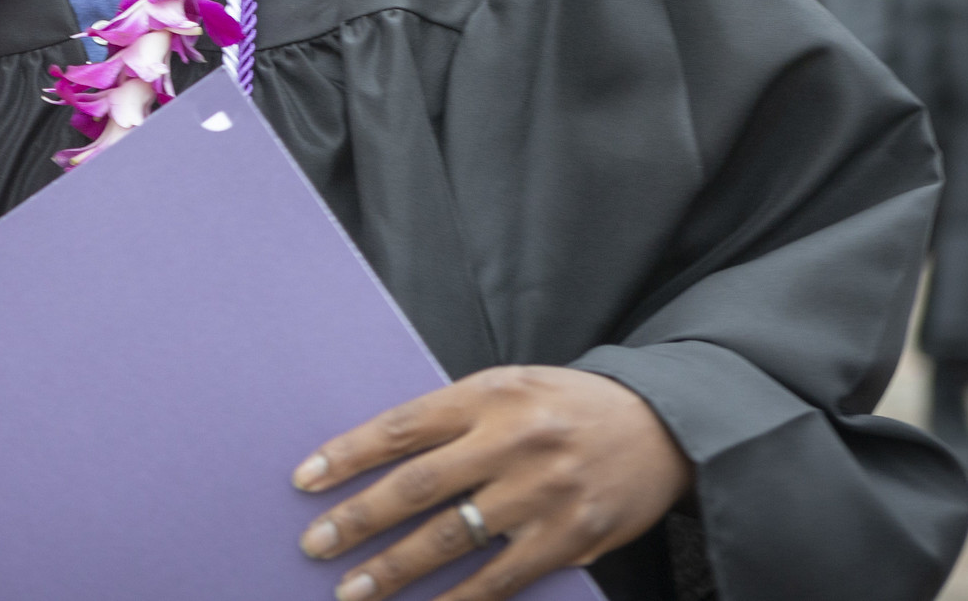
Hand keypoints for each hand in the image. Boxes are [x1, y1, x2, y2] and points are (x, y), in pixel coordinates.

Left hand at [295, 366, 692, 600]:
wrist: (664, 425)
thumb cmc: (570, 406)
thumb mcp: (512, 387)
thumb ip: (455, 418)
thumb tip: (380, 460)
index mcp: (489, 395)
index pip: (402, 427)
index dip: (348, 454)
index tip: (304, 479)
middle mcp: (512, 441)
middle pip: (417, 486)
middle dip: (358, 520)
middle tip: (314, 546)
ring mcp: (541, 493)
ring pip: (451, 539)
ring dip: (394, 570)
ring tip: (352, 592)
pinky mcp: (570, 537)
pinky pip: (500, 578)